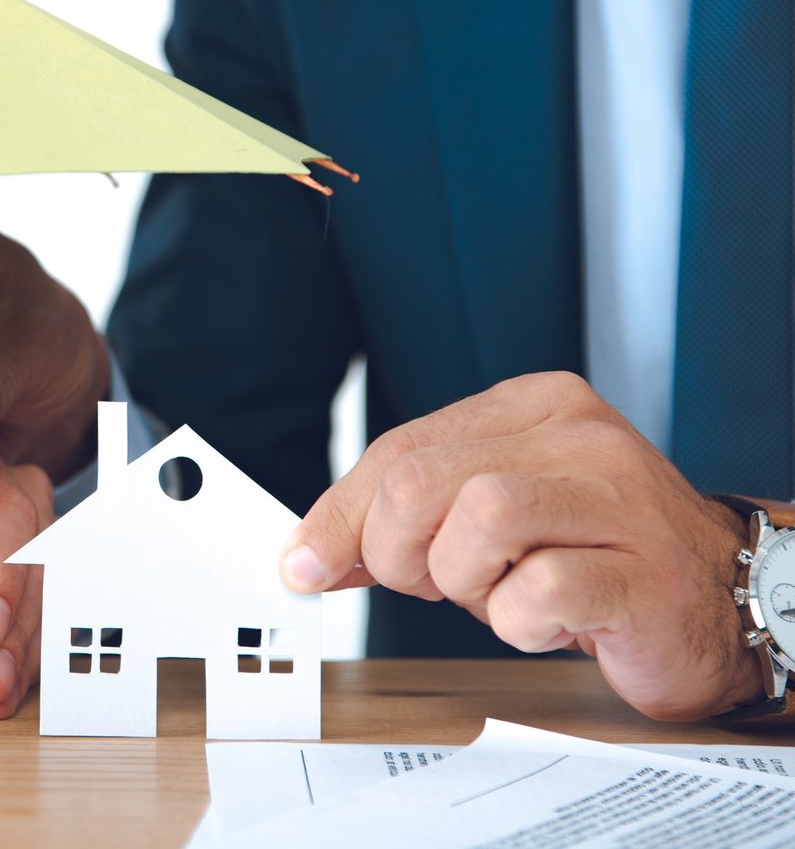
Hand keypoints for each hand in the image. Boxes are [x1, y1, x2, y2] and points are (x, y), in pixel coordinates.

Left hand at [278, 371, 763, 720]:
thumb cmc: (595, 557)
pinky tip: (547, 622)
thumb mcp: (488, 522)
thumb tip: (309, 553)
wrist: (723, 605)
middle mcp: (578, 437)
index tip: (307, 563)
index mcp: (532, 407)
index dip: (340, 515)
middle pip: (421, 483)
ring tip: (499, 597)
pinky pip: (539, 591)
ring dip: (464, 583)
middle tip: (431, 586)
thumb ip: (404, 519)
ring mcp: (619, 499)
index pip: (398, 448)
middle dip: (398, 554)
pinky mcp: (644, 571)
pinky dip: (519, 622)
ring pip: (477, 520)